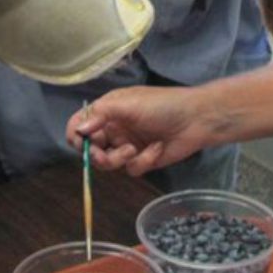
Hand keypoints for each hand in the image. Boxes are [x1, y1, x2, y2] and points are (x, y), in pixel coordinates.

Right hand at [66, 85, 208, 175]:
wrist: (197, 119)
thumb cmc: (162, 105)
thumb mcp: (128, 104)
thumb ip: (100, 115)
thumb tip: (78, 130)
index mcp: (107, 111)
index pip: (80, 125)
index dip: (76, 136)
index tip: (80, 143)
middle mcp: (114, 129)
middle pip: (90, 149)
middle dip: (95, 154)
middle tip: (102, 155)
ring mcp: (127, 146)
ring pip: (108, 163)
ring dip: (118, 158)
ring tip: (133, 150)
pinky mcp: (142, 160)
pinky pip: (130, 169)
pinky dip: (142, 161)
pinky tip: (156, 149)